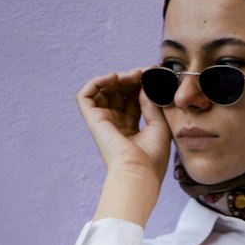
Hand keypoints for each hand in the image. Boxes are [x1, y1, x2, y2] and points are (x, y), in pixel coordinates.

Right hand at [76, 70, 171, 186]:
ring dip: (117, 79)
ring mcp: (103, 122)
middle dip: (131, 79)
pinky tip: (114, 78)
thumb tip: (145, 85)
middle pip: (119, 94)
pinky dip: (97, 82)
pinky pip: (85, 96)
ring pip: (104, 92)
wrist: (139, 172)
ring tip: (132, 76)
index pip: (133, 100)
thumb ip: (151, 103)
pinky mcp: (93, 120)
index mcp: (132, 130)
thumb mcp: (159, 125)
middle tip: (144, 72)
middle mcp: (116, 125)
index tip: (153, 73)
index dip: (141, 85)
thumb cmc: (152, 157)